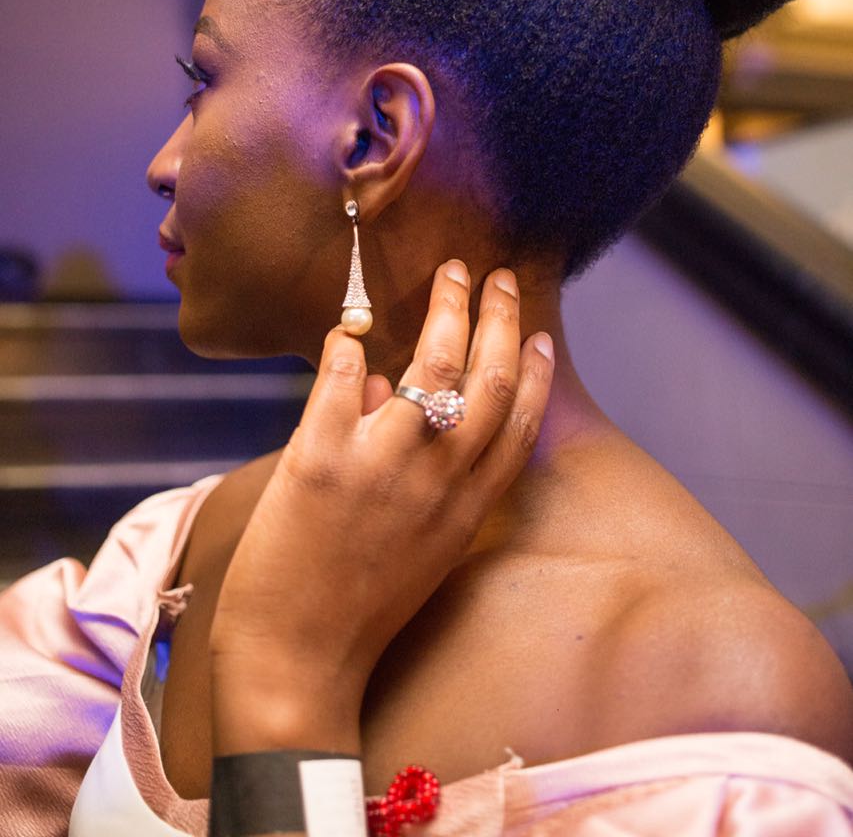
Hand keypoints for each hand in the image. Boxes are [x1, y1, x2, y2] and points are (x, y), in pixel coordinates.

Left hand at [209, 262, 553, 753]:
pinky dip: (346, 345)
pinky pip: (341, 381)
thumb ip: (423, 478)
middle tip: (497, 276)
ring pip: (431, 366)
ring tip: (450, 273)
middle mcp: (437, 481)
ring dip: (446, 309)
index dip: (532, 372)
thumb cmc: (357, 611)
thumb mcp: (417, 550)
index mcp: (465, 508)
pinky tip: (350, 323)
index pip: (517, 424)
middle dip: (498, 319)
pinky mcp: (321, 462)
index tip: (535, 331)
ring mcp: (382, 467)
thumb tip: (387, 389)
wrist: (296, 664)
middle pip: (487, 381)